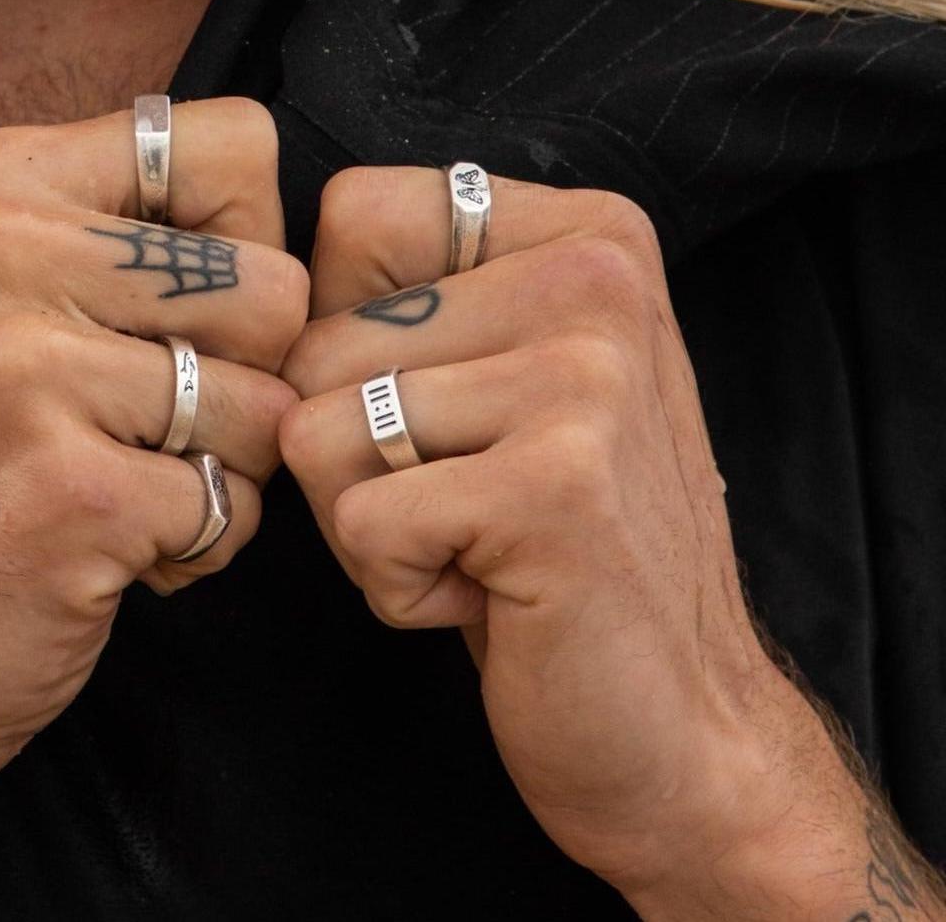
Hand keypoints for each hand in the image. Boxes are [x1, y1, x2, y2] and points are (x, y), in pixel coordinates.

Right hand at [0, 98, 305, 819]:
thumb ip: (121, 236)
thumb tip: (288, 231)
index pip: (238, 142)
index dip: (250, 243)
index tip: (178, 313)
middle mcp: (5, 249)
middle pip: (275, 285)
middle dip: (246, 377)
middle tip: (142, 428)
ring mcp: (31, 369)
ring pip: (267, 402)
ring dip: (223, 472)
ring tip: (119, 487)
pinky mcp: (73, 488)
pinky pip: (234, 502)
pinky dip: (198, 547)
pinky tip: (106, 549)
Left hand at [277, 167, 826, 897]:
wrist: (686, 733)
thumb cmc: (557, 545)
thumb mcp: (506, 373)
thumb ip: (411, 294)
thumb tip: (259, 284)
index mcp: (588, 233)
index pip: (355, 212)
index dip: (343, 328)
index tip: (435, 402)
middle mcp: (596, 278)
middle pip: (319, 336)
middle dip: (352, 448)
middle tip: (468, 502)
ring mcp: (584, 376)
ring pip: (320, 429)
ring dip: (371, 520)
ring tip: (482, 544)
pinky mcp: (555, 485)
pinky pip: (360, 519)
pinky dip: (396, 586)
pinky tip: (495, 595)